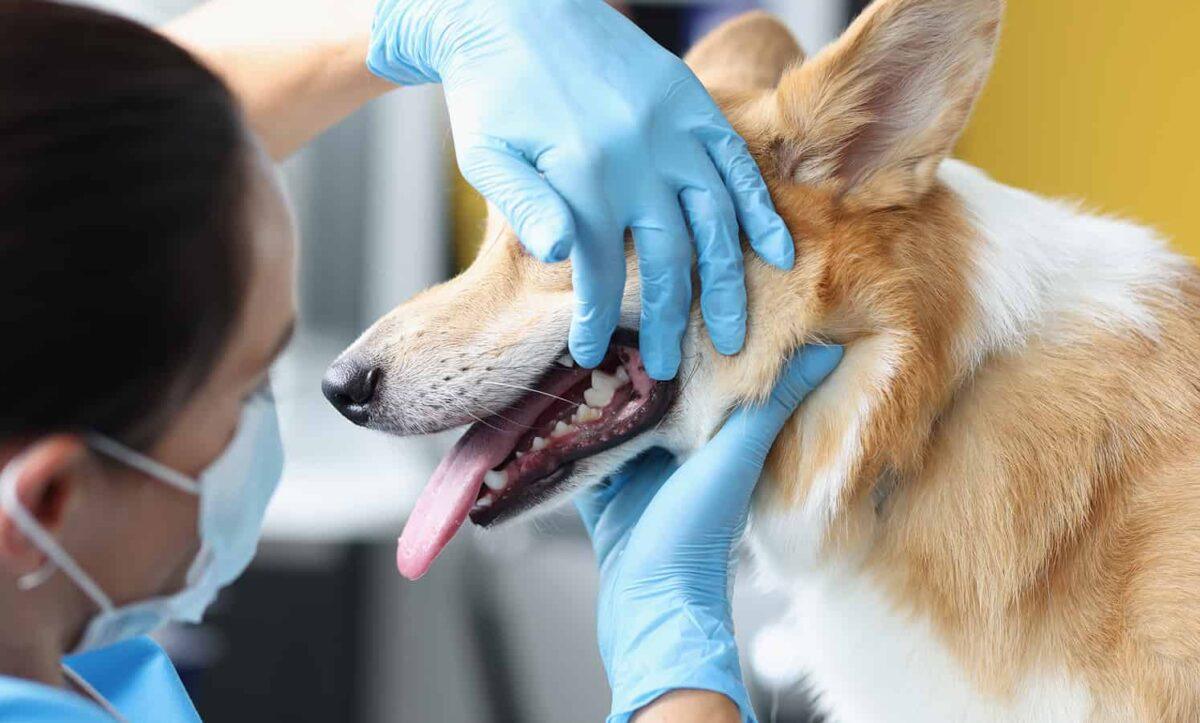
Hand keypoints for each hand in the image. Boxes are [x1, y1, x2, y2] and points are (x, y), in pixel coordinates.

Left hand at [368, 0, 794, 379]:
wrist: (518, 9)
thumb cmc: (492, 94)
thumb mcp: (486, 153)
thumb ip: (525, 205)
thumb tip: (560, 257)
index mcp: (580, 171)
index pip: (596, 268)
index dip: (592, 318)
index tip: (587, 355)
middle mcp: (636, 154)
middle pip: (666, 258)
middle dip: (667, 321)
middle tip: (671, 370)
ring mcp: (673, 128)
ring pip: (715, 221)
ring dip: (725, 284)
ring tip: (731, 337)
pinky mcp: (694, 104)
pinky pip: (739, 166)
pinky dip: (761, 211)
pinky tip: (777, 255)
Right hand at [575, 345, 843, 721]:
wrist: (648, 607)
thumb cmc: (697, 536)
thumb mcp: (735, 459)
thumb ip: (772, 406)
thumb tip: (826, 349)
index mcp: (712, 437)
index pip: (700, 373)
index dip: (686, 336)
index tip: (671, 294)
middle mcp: (675, 448)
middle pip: (650, 388)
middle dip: (632, 356)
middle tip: (608, 308)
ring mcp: (634, 469)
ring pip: (610, 412)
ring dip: (595, 385)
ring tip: (574, 338)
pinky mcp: (599, 489)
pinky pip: (578, 446)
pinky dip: (565, 426)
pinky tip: (547, 394)